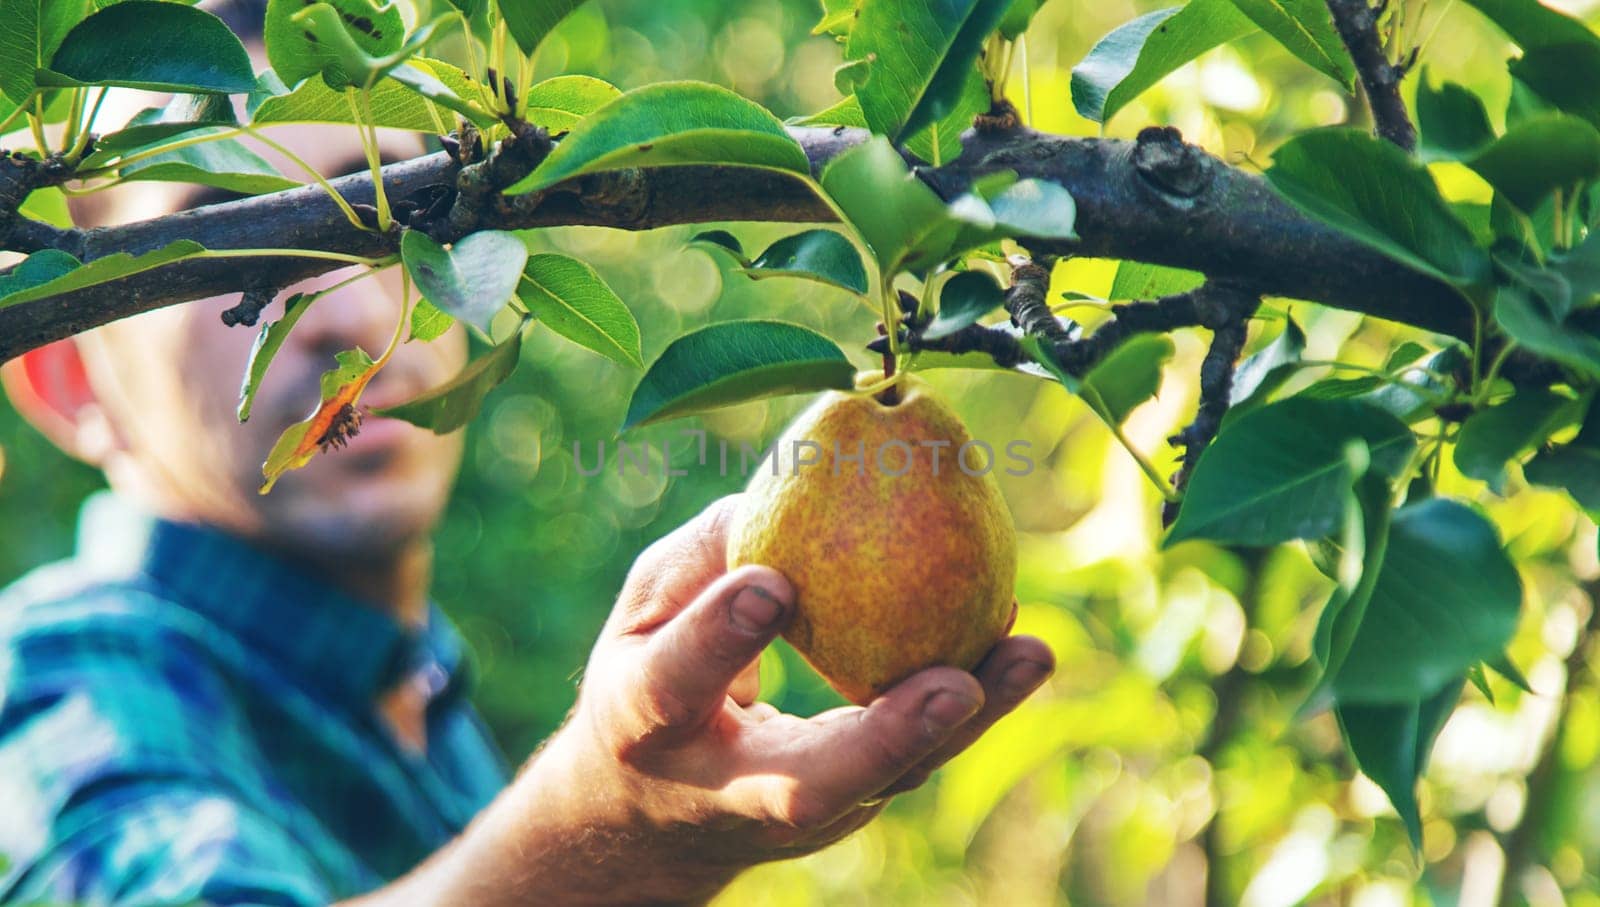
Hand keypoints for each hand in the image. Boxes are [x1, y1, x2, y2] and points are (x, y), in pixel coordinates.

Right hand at [415, 494, 1052, 906]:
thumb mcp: (646, 608)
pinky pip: (919, 757)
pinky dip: (974, 703)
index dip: (720, 637)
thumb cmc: (650, 672)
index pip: (677, 685)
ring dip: (965, 721)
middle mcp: (725, 788)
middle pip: (810, 785)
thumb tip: (800, 482)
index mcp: (645, 725)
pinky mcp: (852, 808)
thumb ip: (708, 551)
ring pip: (890, 781)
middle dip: (885, 742)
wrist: (651, 816)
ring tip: (1028, 655)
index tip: (772, 583)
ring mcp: (797, 815)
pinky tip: (1020, 649)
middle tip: (954, 687)